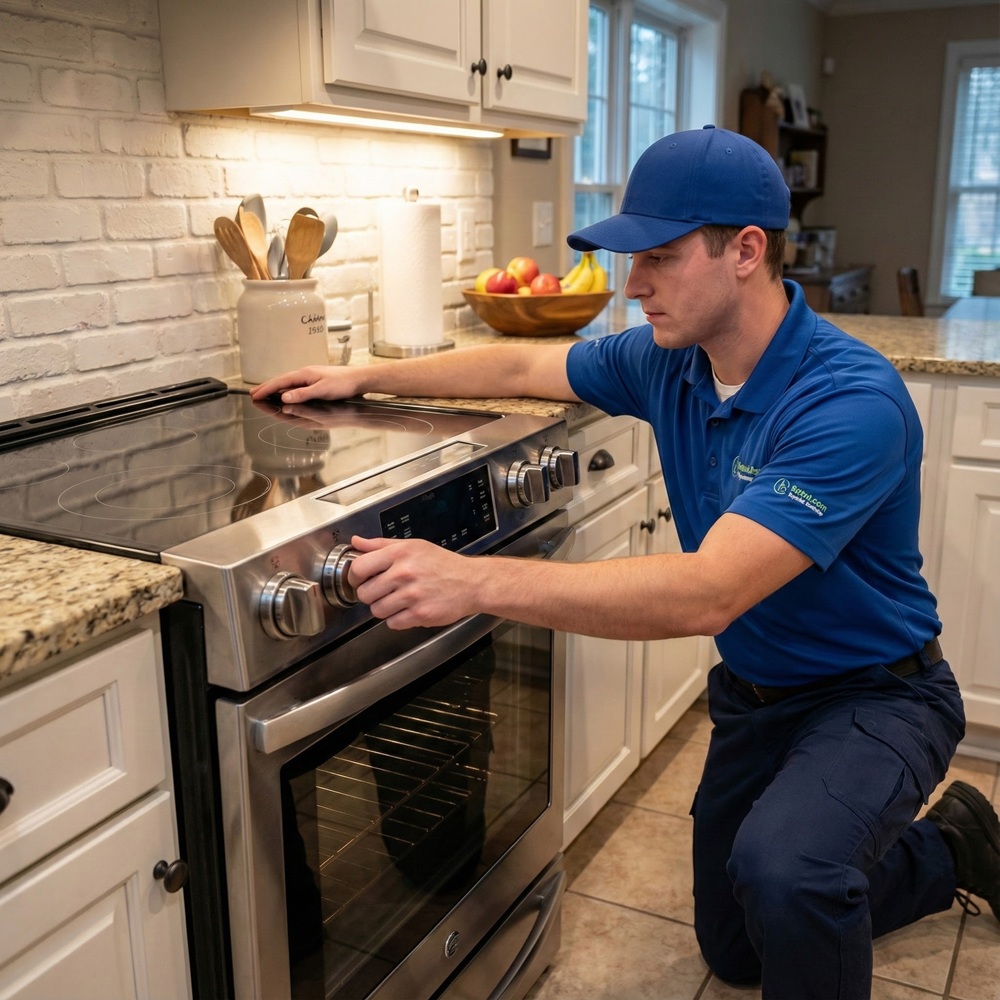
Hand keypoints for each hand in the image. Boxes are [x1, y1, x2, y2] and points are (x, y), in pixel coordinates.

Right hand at [249, 365, 358, 404]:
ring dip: (275, 388)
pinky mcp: (316, 381)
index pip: (280, 382)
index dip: (266, 389)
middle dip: (267, 387)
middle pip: (281, 381)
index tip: (255, 395)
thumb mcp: (322, 390)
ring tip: (265, 393)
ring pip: (288, 383)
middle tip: (253, 394)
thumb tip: (284, 397)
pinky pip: (296, 385)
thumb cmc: (343, 384)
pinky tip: (286, 392)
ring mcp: (311, 377)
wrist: (359, 379)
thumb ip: (302, 394)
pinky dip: (286, 389)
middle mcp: (305, 374)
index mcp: (304, 374)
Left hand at [348, 535, 476, 629]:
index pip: (359, 568)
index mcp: (400, 553)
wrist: (471, 582)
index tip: (360, 580)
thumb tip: (356, 542)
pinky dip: (397, 620)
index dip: (354, 577)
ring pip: (377, 611)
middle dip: (371, 595)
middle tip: (382, 591)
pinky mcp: (420, 614)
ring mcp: (412, 595)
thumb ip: (381, 545)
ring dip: (384, 609)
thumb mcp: (412, 546)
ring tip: (397, 601)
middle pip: (365, 593)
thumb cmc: (442, 564)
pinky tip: (408, 609)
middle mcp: (404, 573)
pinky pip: (392, 623)